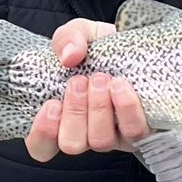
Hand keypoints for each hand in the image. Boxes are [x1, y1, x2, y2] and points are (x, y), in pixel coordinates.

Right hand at [24, 18, 151, 161]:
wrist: (134, 46)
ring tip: (102, 79)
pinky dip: (126, 110)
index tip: (51, 104)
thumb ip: (67, 39)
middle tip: (81, 81)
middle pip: (72, 144)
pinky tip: (121, 87)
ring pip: (100, 141)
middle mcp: (86, 133)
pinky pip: (134, 132)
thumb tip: (70, 55)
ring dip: (99, 110)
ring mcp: (113, 134)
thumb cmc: (100, 47)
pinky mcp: (139, 128)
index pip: (42, 147)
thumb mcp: (79, 34)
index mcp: (62, 118)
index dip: (43, 134)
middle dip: (74, 112)